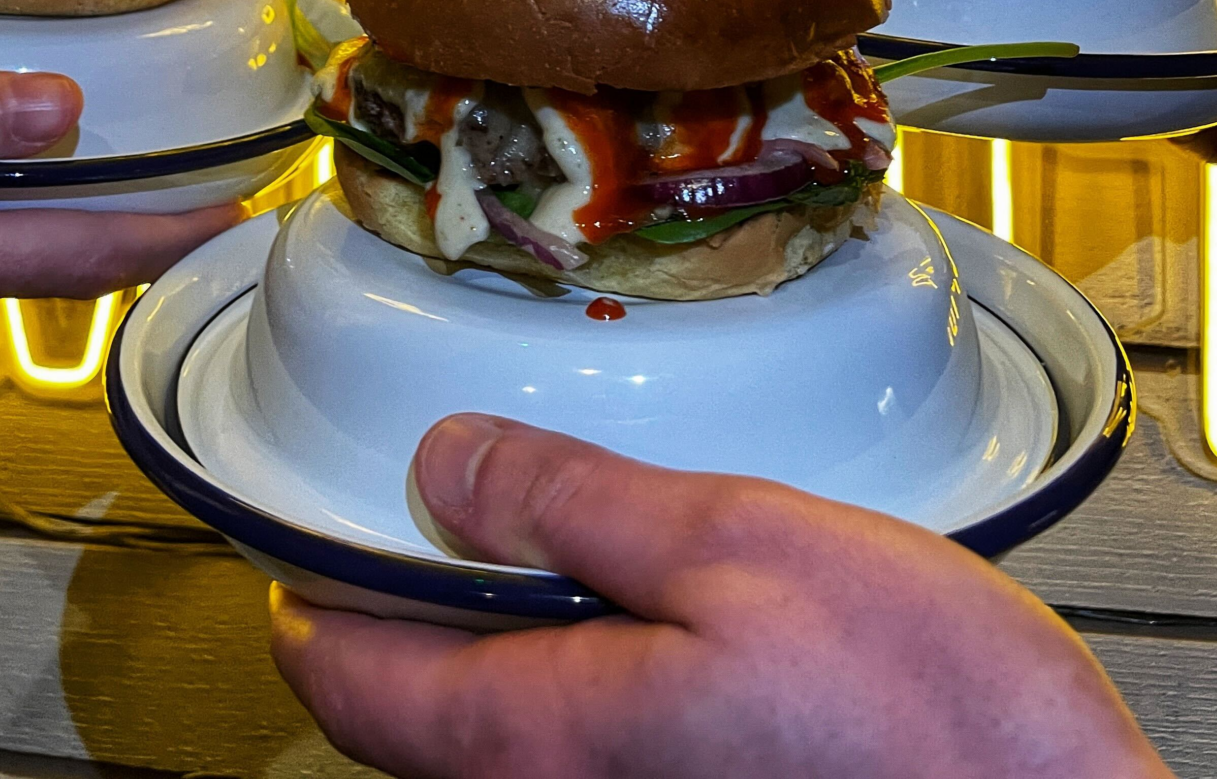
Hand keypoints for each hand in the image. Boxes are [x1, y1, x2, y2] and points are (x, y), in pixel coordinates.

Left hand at [271, 415, 1166, 778]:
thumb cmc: (927, 714)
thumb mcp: (737, 543)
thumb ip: (576, 506)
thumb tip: (445, 467)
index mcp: (555, 733)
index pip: (365, 687)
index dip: (312, 617)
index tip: (288, 569)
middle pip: (425, 732)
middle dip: (392, 642)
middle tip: (391, 549)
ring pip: (510, 747)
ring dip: (482, 662)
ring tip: (502, 566)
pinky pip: (590, 758)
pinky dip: (568, 686)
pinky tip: (629, 624)